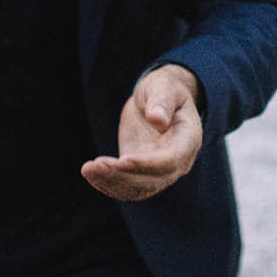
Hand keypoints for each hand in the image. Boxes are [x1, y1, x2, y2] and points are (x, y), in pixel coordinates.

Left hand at [82, 64, 202, 201]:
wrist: (157, 100)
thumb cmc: (164, 89)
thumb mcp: (164, 87)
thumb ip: (162, 102)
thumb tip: (157, 120)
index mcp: (187, 140)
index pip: (170, 160)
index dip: (147, 164)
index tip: (123, 160)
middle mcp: (177, 162)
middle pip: (152, 181)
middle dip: (123, 176)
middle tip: (97, 164)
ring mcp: (158, 171)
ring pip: (137, 189)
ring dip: (111, 183)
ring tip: (88, 169)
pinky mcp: (140, 171)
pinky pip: (126, 186)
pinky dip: (107, 184)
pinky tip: (90, 172)